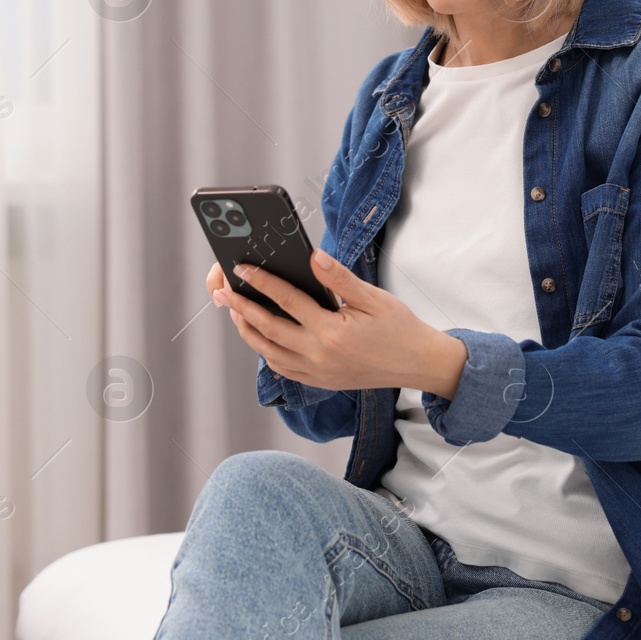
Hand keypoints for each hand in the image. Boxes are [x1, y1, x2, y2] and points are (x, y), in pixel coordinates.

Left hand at [211, 248, 467, 398]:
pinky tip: (262, 337)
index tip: (242, 268)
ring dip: (249, 332)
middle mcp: (319, 356)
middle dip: (241, 308)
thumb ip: (339, 279)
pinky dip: (267, 352)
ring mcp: (317, 373)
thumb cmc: (399, 328)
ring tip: (236, 312)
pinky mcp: (319, 382)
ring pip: (269, 353)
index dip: (261, 281)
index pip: (286, 301)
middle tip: (222, 292)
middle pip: (267, 330)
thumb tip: (313, 257)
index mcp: (331, 332)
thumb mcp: (373, 297)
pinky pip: (283, 368)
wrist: (418, 364)